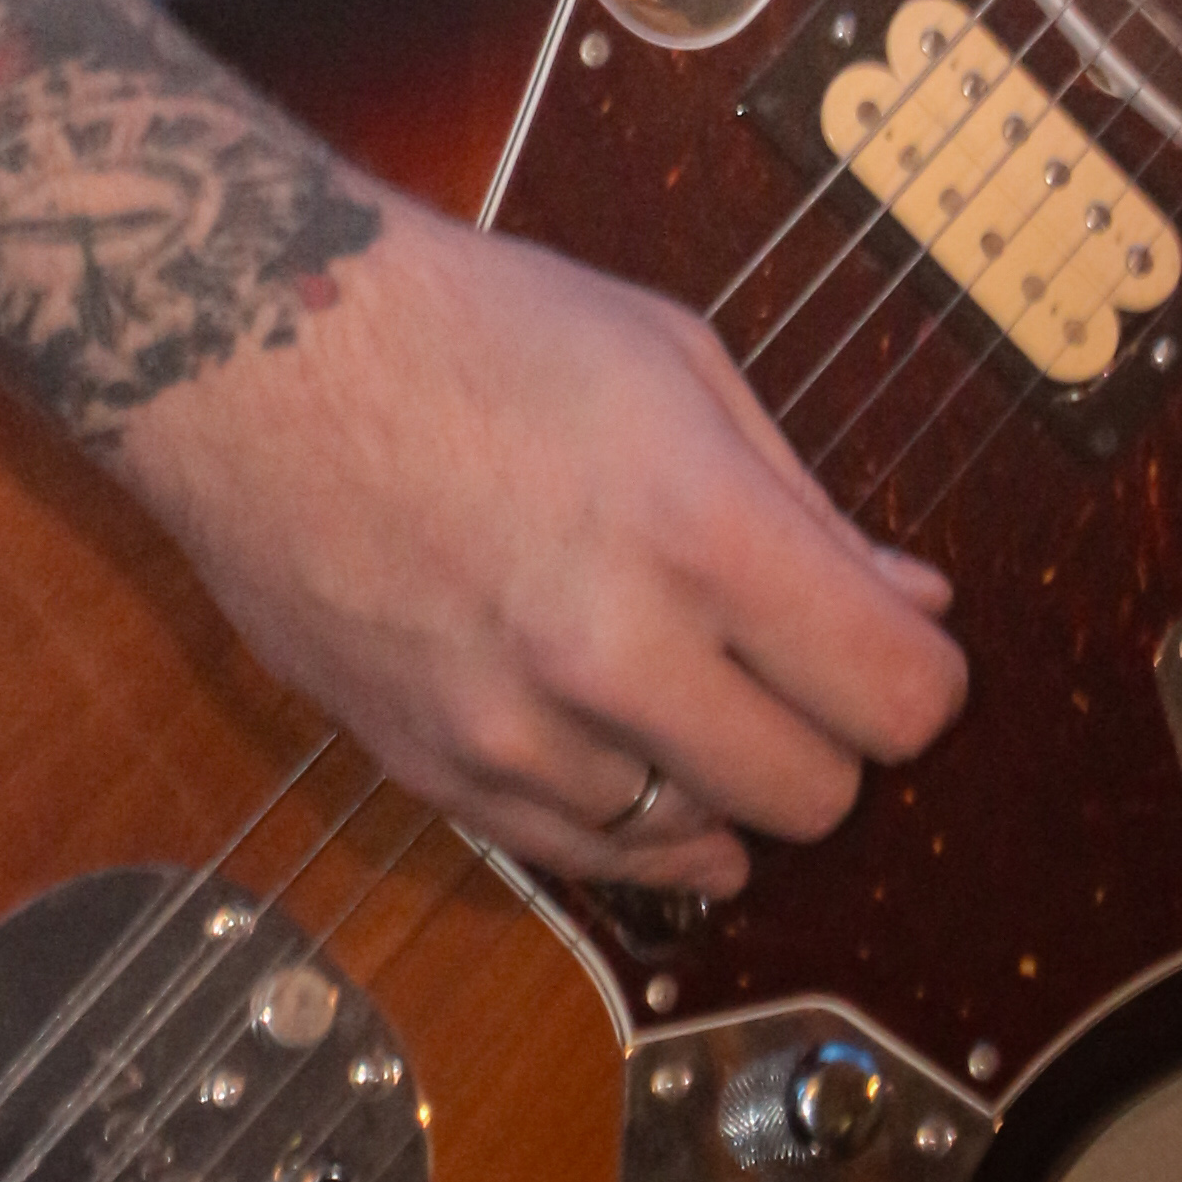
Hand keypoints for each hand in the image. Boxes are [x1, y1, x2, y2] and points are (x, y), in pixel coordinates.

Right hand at [101, 190, 965, 901]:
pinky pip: (584, 857)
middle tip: (788, 662)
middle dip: (827, 734)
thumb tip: (914, 609)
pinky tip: (611, 730)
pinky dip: (621, 807)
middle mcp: (612, 654)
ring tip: (670, 670)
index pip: (894, 698)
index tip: (901, 646)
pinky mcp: (436, 776)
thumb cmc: (473, 324)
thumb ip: (802, 501)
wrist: (258, 352)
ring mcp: (515, 733)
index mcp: (695, 528)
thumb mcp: (674, 358)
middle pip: (815, 798)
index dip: (923, 678)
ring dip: (711, 772)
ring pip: (698, 840)